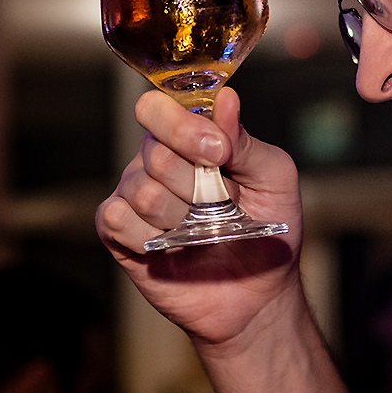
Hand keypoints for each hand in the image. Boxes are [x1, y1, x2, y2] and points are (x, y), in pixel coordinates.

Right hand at [96, 87, 305, 347]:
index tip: (218, 152)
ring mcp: (133, 193)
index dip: (184, 127)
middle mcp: (156, 158)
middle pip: (155, 151)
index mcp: (190, 136)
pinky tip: (173, 247)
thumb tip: (225, 98)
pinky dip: (151, 237)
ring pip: (141, 190)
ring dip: (181, 217)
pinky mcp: (117, 231)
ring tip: (201, 232)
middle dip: (196, 184)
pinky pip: (117, 219)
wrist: (256, 294)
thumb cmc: (269, 228)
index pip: (159, 107)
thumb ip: (245, 141)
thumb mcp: (274, 178)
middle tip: (221, 206)